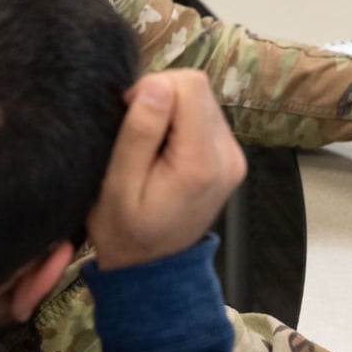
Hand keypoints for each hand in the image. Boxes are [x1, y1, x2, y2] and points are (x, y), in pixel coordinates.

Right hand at [87, 69, 246, 270]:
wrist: (152, 267)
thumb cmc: (124, 229)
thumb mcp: (118, 184)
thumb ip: (140, 133)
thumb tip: (156, 84)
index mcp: (201, 161)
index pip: (189, 85)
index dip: (153, 88)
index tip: (130, 116)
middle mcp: (228, 153)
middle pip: (197, 88)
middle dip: (161, 97)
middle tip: (136, 133)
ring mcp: (234, 154)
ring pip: (202, 98)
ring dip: (171, 109)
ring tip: (150, 144)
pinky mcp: (230, 155)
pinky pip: (205, 114)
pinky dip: (181, 120)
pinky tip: (164, 148)